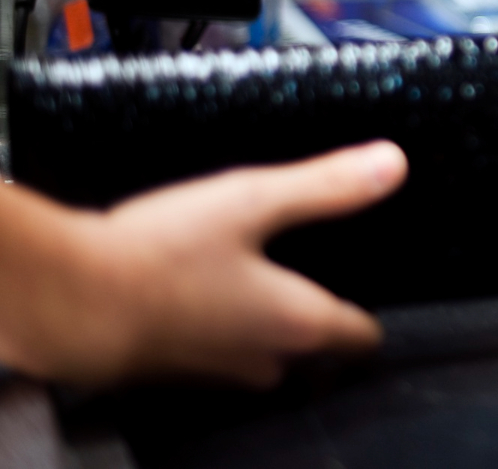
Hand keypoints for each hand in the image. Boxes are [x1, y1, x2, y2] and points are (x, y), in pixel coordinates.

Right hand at [0, 141, 406, 387]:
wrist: (67, 300)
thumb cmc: (163, 253)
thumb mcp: (253, 200)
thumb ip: (325, 186)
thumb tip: (392, 166)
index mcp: (299, 324)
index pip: (360, 337)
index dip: (370, 316)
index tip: (374, 291)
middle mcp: (264, 359)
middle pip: (312, 348)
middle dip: (319, 317)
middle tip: (316, 276)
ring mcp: (214, 369)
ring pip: (260, 351)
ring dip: (265, 320)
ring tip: (259, 276)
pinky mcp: (170, 365)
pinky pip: (213, 345)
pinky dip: (218, 320)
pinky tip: (201, 284)